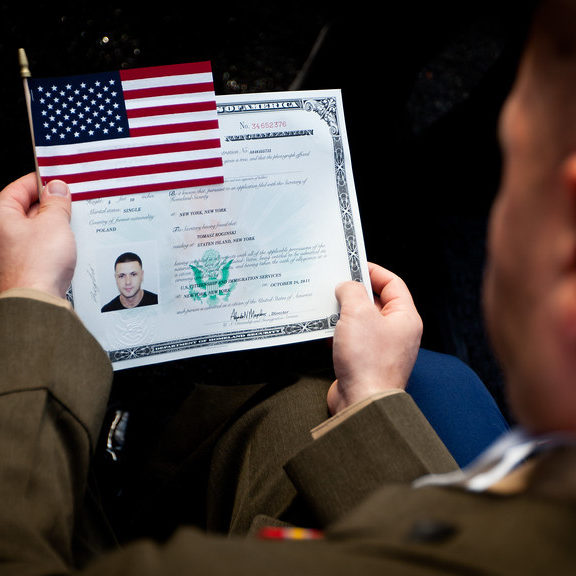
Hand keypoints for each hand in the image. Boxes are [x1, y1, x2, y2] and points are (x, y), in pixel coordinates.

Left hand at [0, 174, 75, 298]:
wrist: (36, 301)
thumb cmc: (37, 264)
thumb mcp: (54, 223)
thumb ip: (56, 203)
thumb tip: (57, 189)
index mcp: (1, 215)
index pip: (20, 187)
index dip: (42, 182)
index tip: (60, 182)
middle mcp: (1, 232)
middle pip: (27, 208)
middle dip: (51, 206)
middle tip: (72, 204)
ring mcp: (11, 250)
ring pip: (35, 229)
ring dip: (54, 226)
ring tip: (72, 227)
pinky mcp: (22, 265)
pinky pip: (39, 247)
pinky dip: (53, 243)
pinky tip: (68, 246)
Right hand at [328, 263, 422, 414]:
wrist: (361, 403)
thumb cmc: (367, 360)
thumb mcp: (358, 314)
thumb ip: (352, 292)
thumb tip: (346, 287)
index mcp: (405, 318)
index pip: (393, 284)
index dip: (373, 271)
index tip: (353, 265)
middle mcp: (396, 332)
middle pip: (375, 302)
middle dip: (354, 292)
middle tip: (334, 283)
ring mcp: (381, 348)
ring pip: (361, 321)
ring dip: (343, 312)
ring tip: (325, 303)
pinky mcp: (364, 362)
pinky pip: (351, 339)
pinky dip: (338, 332)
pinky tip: (323, 328)